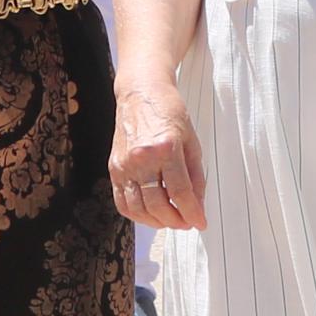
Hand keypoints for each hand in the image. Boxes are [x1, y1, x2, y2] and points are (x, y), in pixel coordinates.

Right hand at [108, 79, 206, 230]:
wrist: (141, 92)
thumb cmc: (169, 112)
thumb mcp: (192, 142)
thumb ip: (195, 177)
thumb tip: (198, 205)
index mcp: (166, 148)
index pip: (180, 192)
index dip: (192, 213)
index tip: (201, 222)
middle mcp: (142, 158)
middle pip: (158, 205)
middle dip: (176, 221)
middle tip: (186, 223)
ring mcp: (124, 164)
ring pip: (138, 208)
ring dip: (157, 221)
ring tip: (170, 220)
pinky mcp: (114, 168)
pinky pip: (122, 201)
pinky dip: (137, 214)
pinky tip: (150, 213)